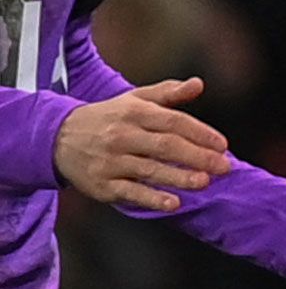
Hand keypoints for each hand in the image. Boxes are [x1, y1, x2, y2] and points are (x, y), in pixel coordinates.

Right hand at [53, 77, 230, 210]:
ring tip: (205, 182)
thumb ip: (169, 92)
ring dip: (179, 177)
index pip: (174, 122)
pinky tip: (173, 204)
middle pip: (166, 146)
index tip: (223, 145)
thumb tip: (199, 84)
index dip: (200, 133)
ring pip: (150, 170)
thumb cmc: (109, 117)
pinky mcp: (101, 185)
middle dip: (197, 157)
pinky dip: (152, 199)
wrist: (59, 138)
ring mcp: (111, 162)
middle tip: (224, 167)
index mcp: (136, 112)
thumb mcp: (136, 99)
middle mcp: (123, 136)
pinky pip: (130, 193)